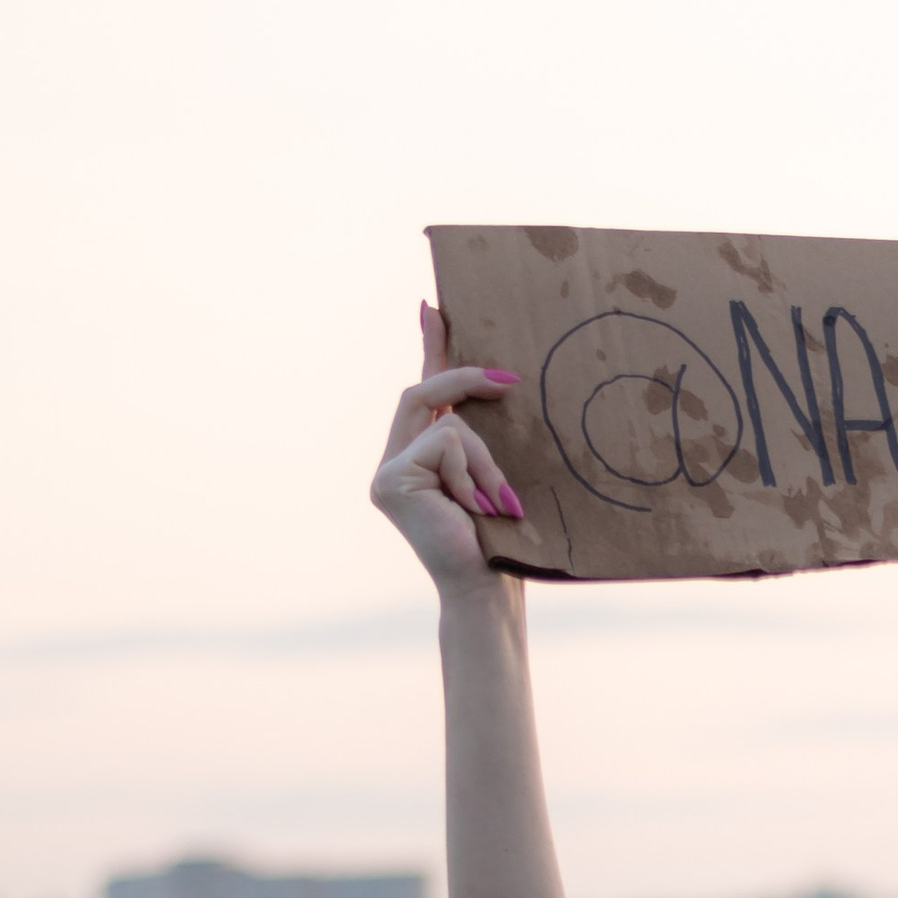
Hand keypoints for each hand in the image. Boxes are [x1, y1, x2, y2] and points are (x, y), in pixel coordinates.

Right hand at [368, 302, 525, 589]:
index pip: (424, 394)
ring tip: (498, 504)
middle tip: (510, 380)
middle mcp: (395, 463)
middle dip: (466, 380)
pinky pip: (443, 444)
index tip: (433, 308)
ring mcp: (387, 472)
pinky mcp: (391, 480)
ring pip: (447, 426)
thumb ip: (483, 439)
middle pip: (423, 393)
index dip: (430, 349)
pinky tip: (475, 509)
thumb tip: (501, 385)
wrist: (487, 589)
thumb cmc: (501, 542)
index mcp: (419, 460)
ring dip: (485, 460)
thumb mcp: (495, 477)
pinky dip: (470, 472)